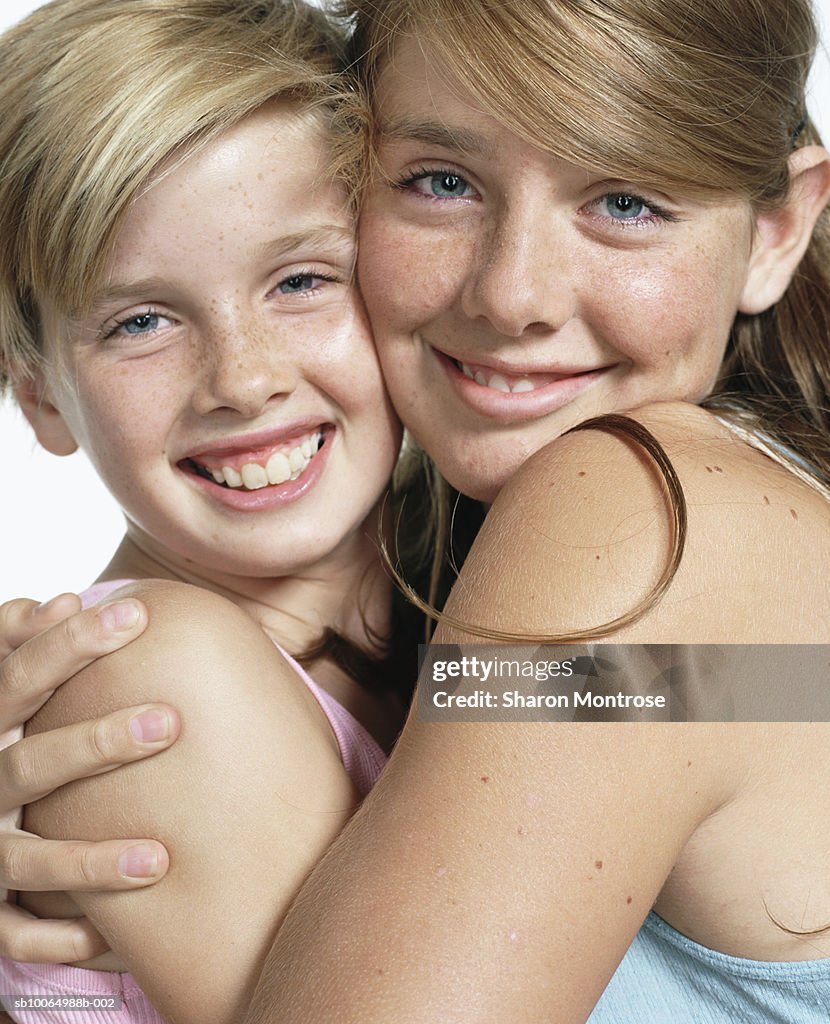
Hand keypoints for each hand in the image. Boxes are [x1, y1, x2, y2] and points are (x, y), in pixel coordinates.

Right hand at [0, 594, 179, 961]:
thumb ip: (16, 647)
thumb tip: (58, 600)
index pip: (18, 674)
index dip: (70, 643)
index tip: (136, 615)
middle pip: (28, 763)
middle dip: (95, 742)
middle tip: (171, 721)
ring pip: (23, 861)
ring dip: (87, 864)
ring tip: (157, 860)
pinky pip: (13, 936)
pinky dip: (57, 940)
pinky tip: (108, 940)